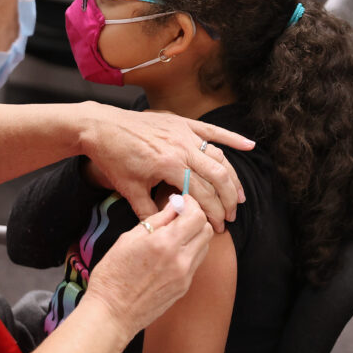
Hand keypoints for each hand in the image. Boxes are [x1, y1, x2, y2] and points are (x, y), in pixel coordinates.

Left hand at [78, 102, 252, 231]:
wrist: (103, 127)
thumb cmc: (114, 158)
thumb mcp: (129, 190)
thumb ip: (150, 212)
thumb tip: (168, 229)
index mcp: (169, 165)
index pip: (202, 194)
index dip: (212, 213)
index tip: (217, 228)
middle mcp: (181, 147)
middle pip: (218, 176)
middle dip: (229, 199)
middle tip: (231, 217)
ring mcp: (184, 132)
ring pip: (219, 156)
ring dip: (232, 177)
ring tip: (239, 196)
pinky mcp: (182, 123)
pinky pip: (212, 131)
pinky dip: (232, 137)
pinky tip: (250, 145)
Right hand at [83, 196, 213, 338]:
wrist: (111, 314)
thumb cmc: (113, 274)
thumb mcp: (130, 238)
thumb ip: (157, 219)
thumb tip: (175, 204)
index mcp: (164, 243)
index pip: (197, 216)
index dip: (192, 204)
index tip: (183, 201)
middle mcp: (180, 260)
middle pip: (207, 229)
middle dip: (196, 217)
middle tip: (181, 215)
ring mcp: (184, 276)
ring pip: (205, 245)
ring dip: (196, 234)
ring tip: (176, 233)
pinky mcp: (184, 288)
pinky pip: (196, 262)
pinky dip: (191, 251)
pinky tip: (173, 251)